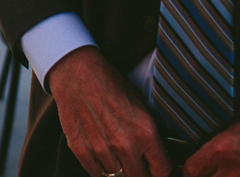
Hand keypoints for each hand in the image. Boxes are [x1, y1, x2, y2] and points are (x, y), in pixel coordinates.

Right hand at [49, 47, 170, 176]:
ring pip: (116, 176)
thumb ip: (149, 134)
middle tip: (134, 162)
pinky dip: (98, 167)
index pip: (162, 171)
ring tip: (113, 151)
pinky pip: (95, 173)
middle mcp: (125, 145)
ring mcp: (102, 149)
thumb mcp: (140, 105)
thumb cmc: (110, 85)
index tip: (154, 168)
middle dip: (139, 171)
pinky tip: (99, 153)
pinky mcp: (81, 149)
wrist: (77, 72)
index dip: (159, 171)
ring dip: (117, 168)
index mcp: (145, 132)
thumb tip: (155, 155)